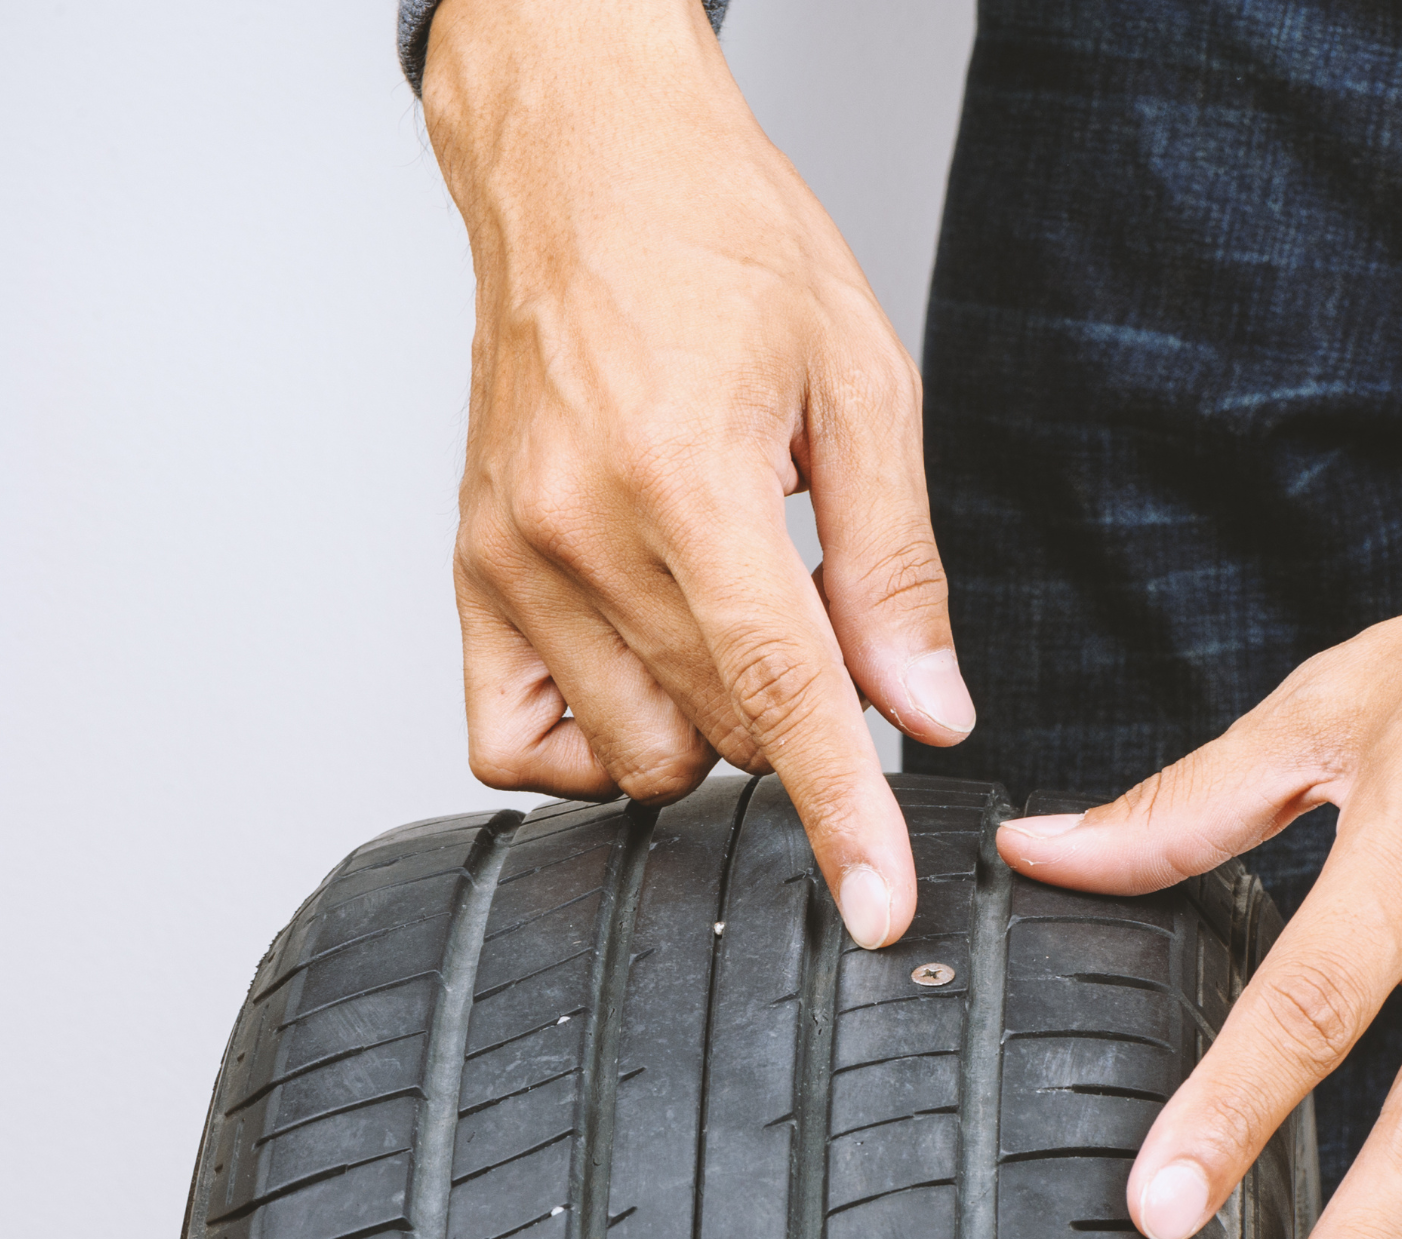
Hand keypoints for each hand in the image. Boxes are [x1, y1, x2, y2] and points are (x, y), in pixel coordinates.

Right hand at [423, 0, 969, 945]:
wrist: (586, 167)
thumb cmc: (724, 247)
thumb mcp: (864, 389)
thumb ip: (895, 568)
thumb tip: (930, 707)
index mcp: (686, 481)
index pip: (783, 696)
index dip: (843, 815)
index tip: (878, 906)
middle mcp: (577, 532)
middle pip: (723, 733)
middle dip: (804, 714)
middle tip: (820, 612)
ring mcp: (508, 558)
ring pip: (634, 753)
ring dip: (712, 726)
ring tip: (732, 612)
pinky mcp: (468, 568)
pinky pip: (513, 740)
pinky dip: (593, 744)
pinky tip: (649, 675)